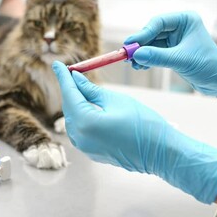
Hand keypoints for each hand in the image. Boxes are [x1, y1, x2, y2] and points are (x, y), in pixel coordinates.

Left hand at [52, 61, 216, 203]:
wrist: (160, 153)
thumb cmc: (143, 123)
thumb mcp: (116, 100)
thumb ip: (91, 90)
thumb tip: (76, 79)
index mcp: (85, 122)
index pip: (69, 94)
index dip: (63, 77)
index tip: (56, 64)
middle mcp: (80, 138)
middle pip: (69, 107)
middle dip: (70, 89)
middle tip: (71, 73)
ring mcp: (85, 148)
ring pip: (73, 119)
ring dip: (75, 102)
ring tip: (79, 86)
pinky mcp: (92, 152)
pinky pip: (80, 130)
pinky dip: (81, 115)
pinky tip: (86, 105)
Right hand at [125, 11, 216, 104]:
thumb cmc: (209, 66)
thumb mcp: (181, 60)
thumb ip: (158, 57)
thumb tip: (137, 54)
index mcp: (185, 20)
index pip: (158, 22)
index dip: (142, 33)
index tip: (130, 44)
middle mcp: (179, 27)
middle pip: (152, 33)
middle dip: (140, 45)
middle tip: (127, 55)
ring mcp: (175, 40)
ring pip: (151, 44)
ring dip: (142, 54)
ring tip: (133, 64)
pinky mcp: (172, 52)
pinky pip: (154, 53)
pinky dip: (146, 60)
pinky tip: (140, 66)